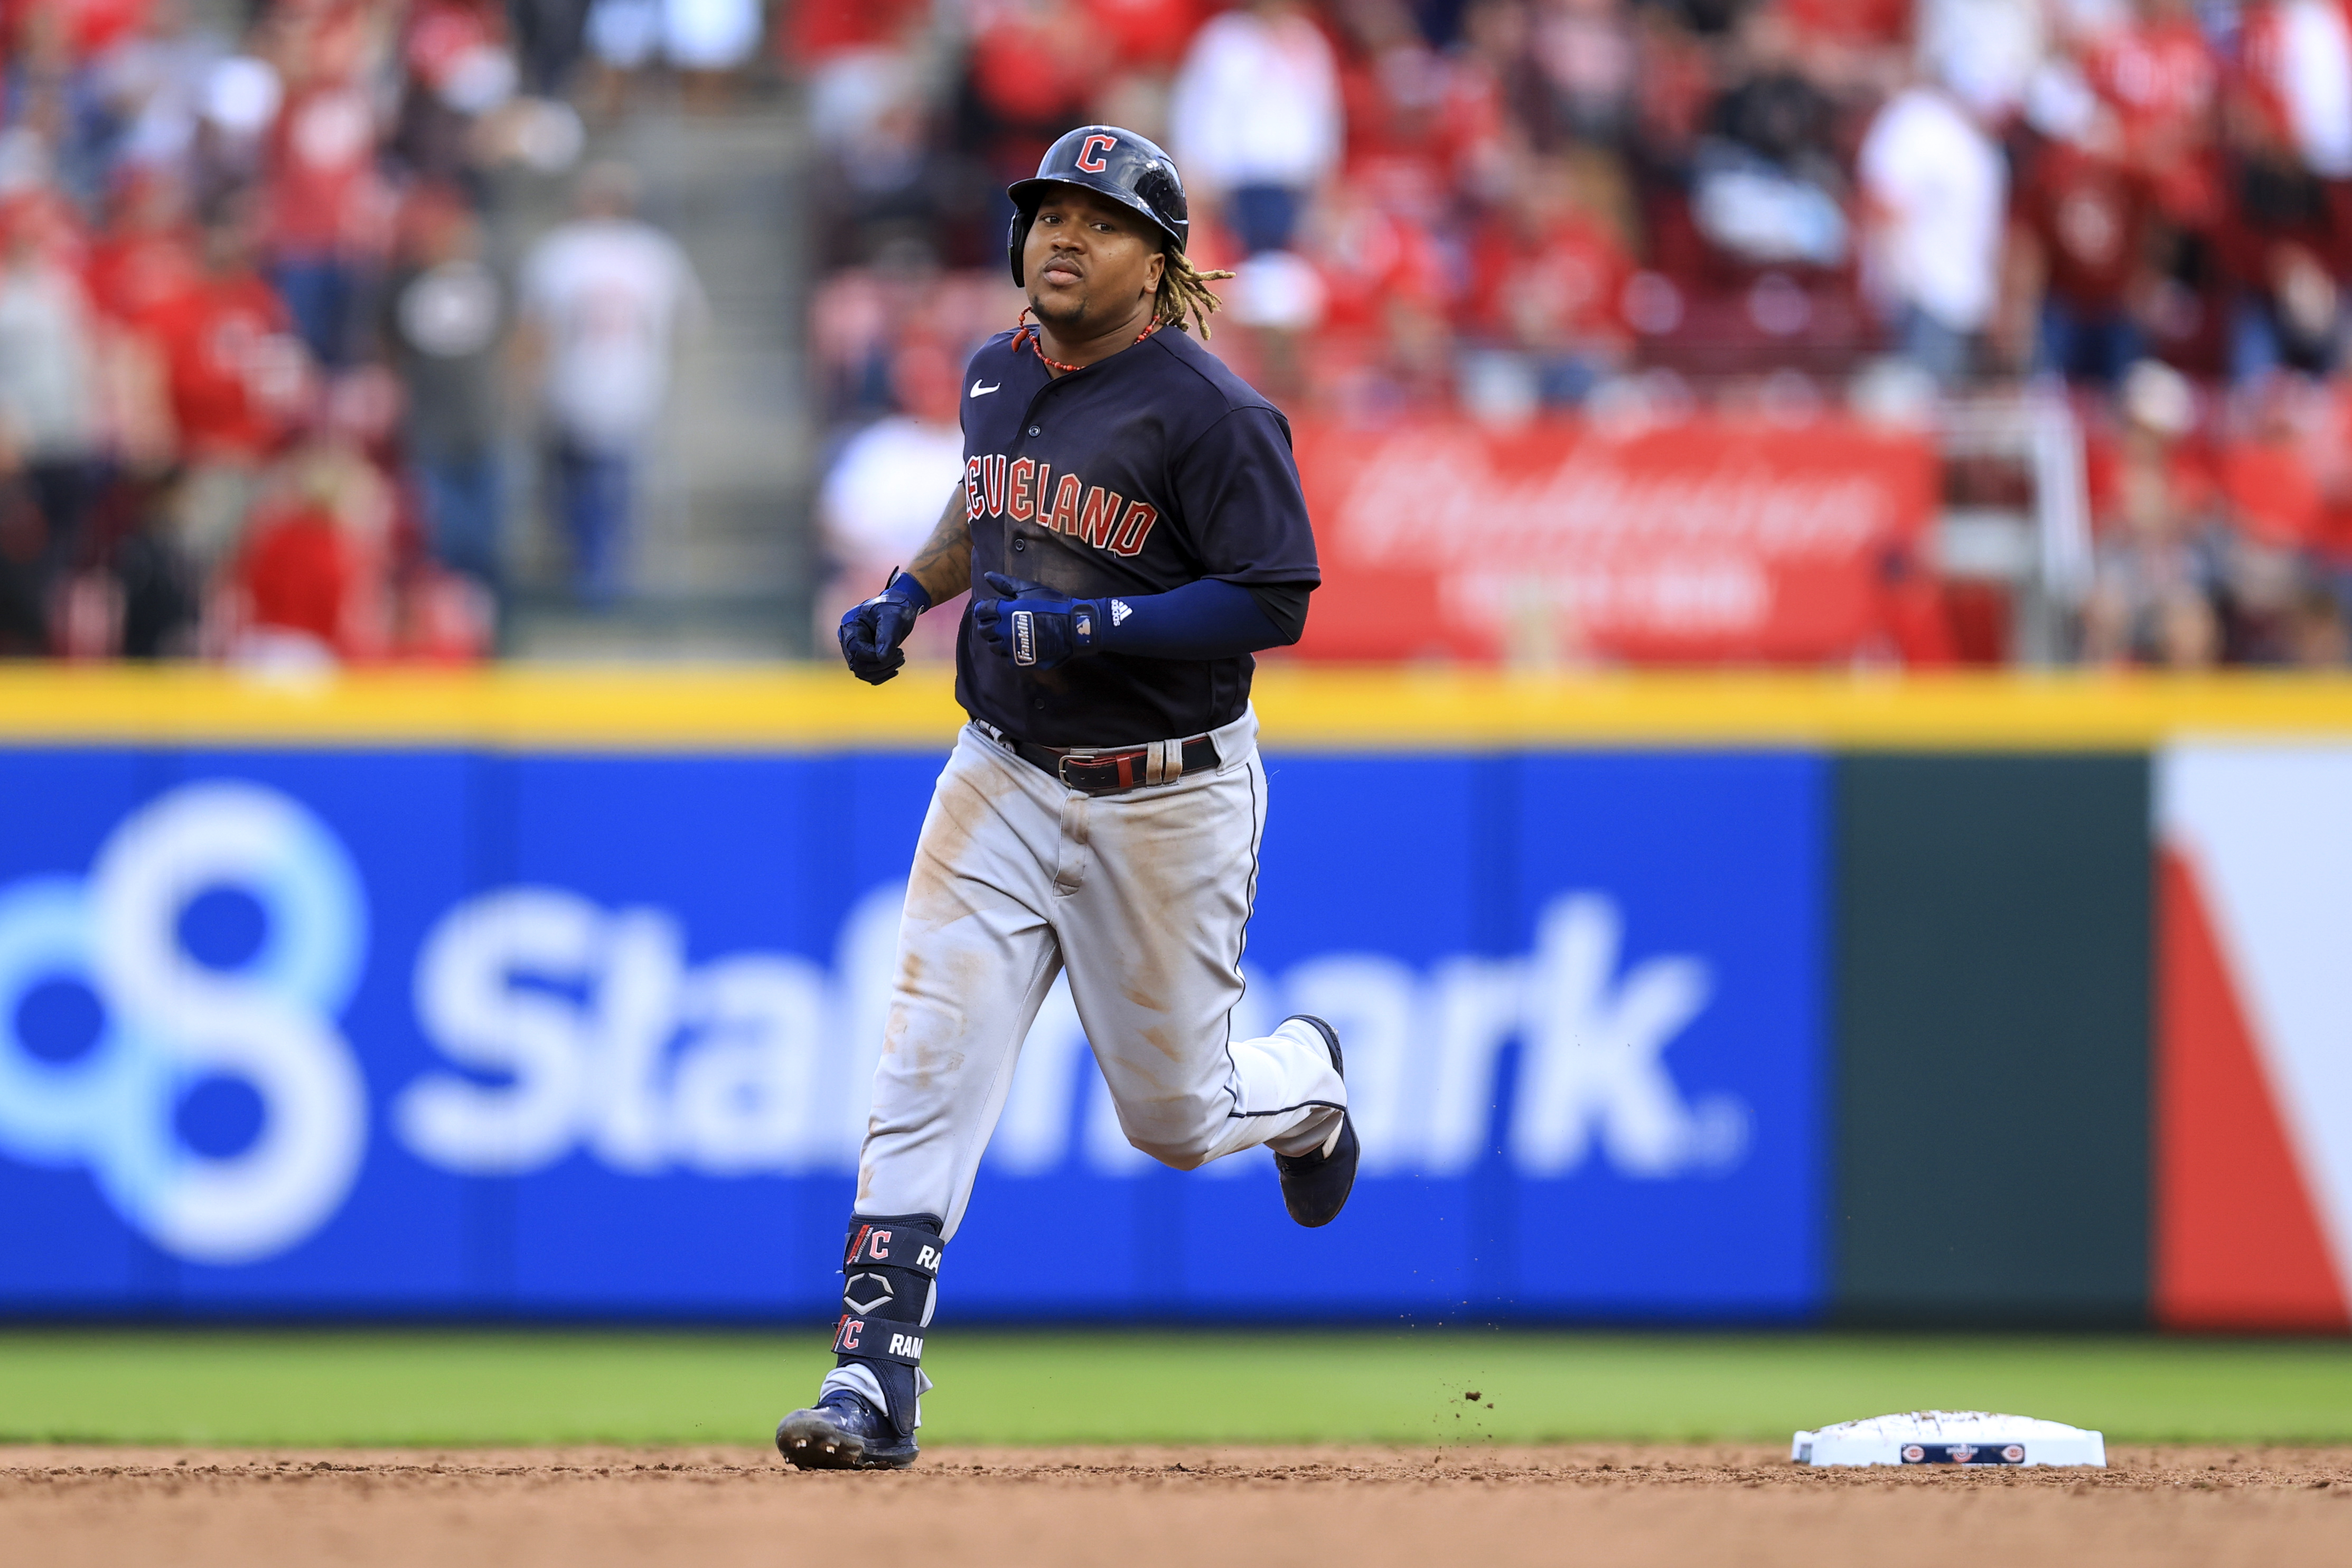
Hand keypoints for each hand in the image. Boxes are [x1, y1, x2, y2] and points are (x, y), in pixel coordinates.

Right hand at [838, 571, 930, 684]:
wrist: (899, 608)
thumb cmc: (896, 608)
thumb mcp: (894, 617)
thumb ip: (888, 636)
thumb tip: (882, 658)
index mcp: (850, 626)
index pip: (856, 650)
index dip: (876, 656)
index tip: (898, 651)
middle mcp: (847, 639)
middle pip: (857, 665)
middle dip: (882, 665)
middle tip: (901, 655)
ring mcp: (853, 650)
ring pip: (861, 673)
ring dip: (883, 672)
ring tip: (900, 659)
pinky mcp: (862, 658)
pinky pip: (867, 675)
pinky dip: (881, 676)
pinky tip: (894, 669)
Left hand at [971, 572, 1102, 671]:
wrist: (1074, 627)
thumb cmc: (1052, 604)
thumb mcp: (1030, 589)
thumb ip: (1006, 584)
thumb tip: (987, 576)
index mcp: (1004, 611)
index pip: (981, 611)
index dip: (984, 609)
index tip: (990, 609)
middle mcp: (1004, 631)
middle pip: (984, 631)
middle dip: (988, 625)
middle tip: (999, 622)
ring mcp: (1013, 648)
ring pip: (994, 647)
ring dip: (997, 641)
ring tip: (1008, 634)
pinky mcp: (1022, 661)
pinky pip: (1008, 660)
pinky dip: (1010, 654)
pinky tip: (1019, 646)